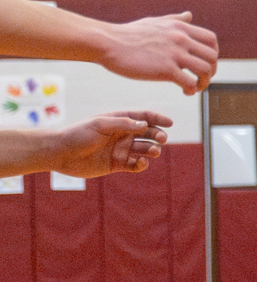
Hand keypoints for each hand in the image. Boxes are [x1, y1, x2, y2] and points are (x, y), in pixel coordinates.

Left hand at [52, 111, 171, 178]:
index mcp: (120, 121)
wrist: (61, 154)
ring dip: (152, 150)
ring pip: (144, 149)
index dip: (158, 119)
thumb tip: (145, 125)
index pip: (144, 117)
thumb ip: (123, 124)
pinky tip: (141, 163)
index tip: (169, 123)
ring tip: (153, 152)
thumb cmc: (78, 134)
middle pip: (148, 133)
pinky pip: (135, 165)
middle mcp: (123, 134)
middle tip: (162, 139)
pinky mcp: (117, 164)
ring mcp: (121, 149)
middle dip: (157, 135)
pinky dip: (141, 164)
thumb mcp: (100, 125)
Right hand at [99, 12, 216, 93]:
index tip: (205, 64)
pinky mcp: (165, 69)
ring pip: (205, 70)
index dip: (213, 54)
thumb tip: (190, 15)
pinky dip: (192, 89)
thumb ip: (176, 19)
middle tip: (201, 79)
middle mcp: (181, 38)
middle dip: (211, 70)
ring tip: (194, 88)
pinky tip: (184, 92)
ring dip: (204, 82)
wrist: (109, 43)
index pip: (211, 39)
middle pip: (212, 56)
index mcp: (180, 27)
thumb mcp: (156, 21)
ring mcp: (174, 54)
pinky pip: (190, 82)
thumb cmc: (129, 34)